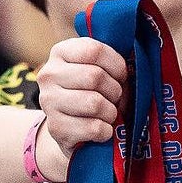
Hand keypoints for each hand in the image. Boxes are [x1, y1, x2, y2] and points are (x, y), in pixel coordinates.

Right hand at [35, 35, 126, 181]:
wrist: (68, 130)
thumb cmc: (89, 93)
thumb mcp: (96, 70)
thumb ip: (109, 62)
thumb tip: (133, 65)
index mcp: (60, 52)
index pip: (94, 50)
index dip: (116, 65)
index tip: (121, 76)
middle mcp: (48, 74)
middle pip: (95, 77)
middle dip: (115, 90)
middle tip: (115, 98)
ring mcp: (48, 102)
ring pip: (94, 103)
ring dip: (111, 112)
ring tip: (108, 114)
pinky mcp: (55, 128)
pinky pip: (93, 128)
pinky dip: (105, 131)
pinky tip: (102, 130)